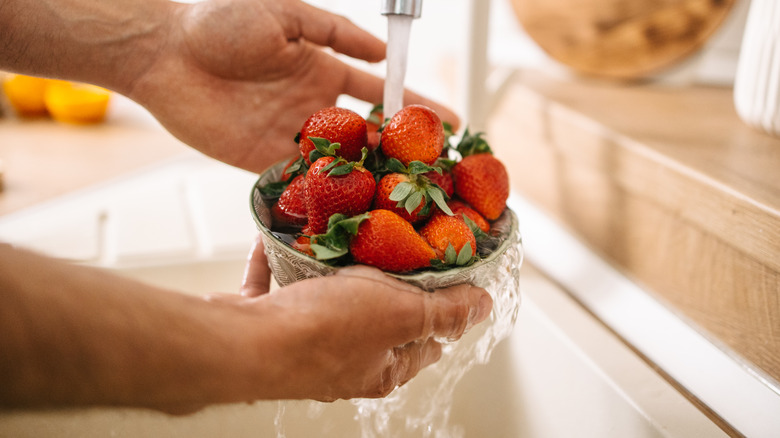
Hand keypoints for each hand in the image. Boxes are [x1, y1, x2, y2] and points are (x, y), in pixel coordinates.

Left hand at [129, 0, 459, 173]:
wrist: (163, 51)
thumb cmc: (218, 21)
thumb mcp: (286, 14)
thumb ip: (335, 32)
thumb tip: (380, 53)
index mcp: (321, 71)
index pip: (380, 95)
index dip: (417, 108)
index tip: (452, 124)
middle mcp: (311, 107)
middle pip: (366, 136)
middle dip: (401, 152)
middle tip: (438, 172)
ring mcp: (288, 137)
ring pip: (340, 163)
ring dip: (370, 178)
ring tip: (407, 197)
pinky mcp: (260, 160)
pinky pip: (301, 179)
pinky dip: (327, 193)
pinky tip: (355, 209)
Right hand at [208, 235, 492, 400]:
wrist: (243, 342)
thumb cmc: (323, 331)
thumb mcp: (401, 314)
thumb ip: (444, 311)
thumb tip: (483, 307)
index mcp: (381, 367)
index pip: (428, 342)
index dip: (443, 311)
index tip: (448, 278)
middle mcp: (343, 363)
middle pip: (376, 321)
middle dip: (385, 285)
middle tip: (394, 245)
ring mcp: (302, 345)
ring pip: (324, 303)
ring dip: (333, 272)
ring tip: (343, 238)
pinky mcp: (267, 324)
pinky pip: (278, 288)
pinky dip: (282, 264)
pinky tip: (285, 238)